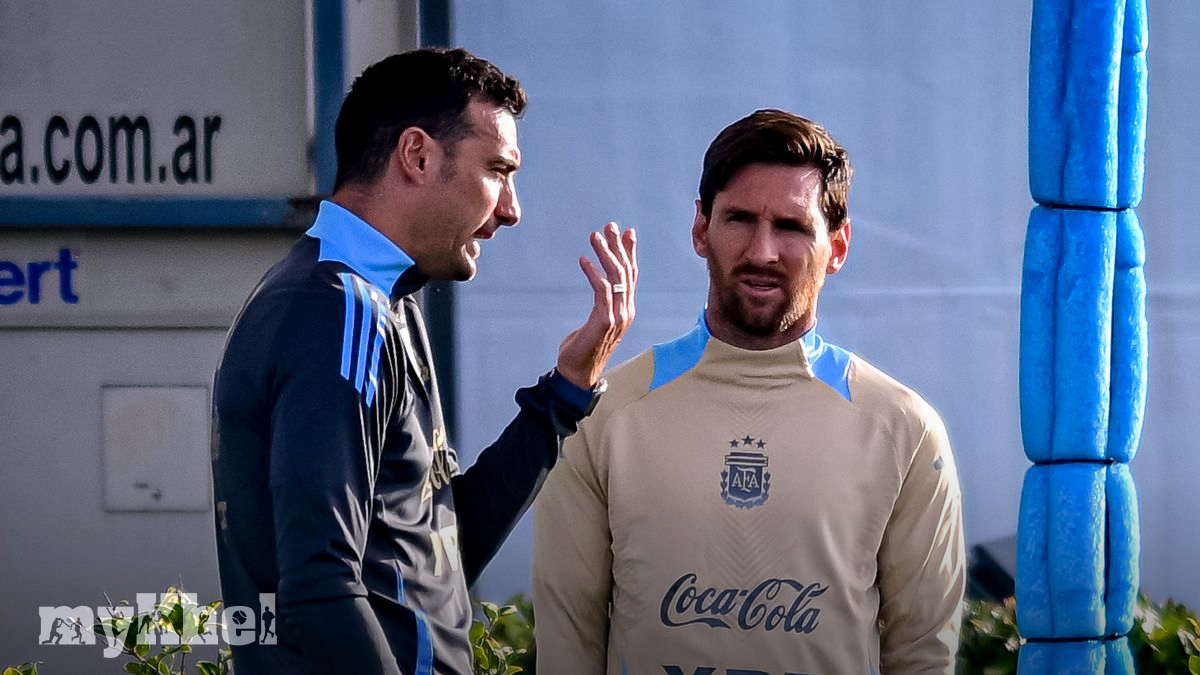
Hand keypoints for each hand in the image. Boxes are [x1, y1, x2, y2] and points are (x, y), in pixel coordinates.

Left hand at [556, 221, 638, 388]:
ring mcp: (618, 317)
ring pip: (616, 278)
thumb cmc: (584, 348)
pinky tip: (584, 260)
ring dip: (605, 254)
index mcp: (626, 310)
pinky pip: (601, 290)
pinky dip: (593, 272)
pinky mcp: (604, 321)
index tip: (627, 232)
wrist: (578, 374)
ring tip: (595, 236)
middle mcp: (626, 312)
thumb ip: (602, 306)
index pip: (631, 275)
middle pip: (626, 272)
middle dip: (619, 246)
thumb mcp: (597, 322)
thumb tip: (602, 288)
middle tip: (609, 226)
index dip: (630, 253)